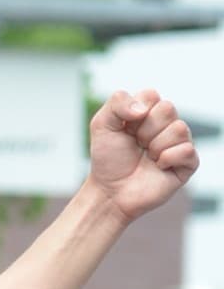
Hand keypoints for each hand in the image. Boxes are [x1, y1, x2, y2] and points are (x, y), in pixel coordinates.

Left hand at [87, 90, 197, 224]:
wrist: (110, 193)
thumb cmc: (107, 161)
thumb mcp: (101, 125)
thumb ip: (117, 102)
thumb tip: (143, 108)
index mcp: (149, 112)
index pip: (151, 95)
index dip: (134, 114)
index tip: (125, 130)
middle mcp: (167, 124)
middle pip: (167, 109)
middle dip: (145, 131)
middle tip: (137, 146)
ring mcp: (178, 142)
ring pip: (179, 128)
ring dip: (155, 147)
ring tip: (147, 158)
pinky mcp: (187, 163)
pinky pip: (187, 150)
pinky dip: (167, 159)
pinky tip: (158, 167)